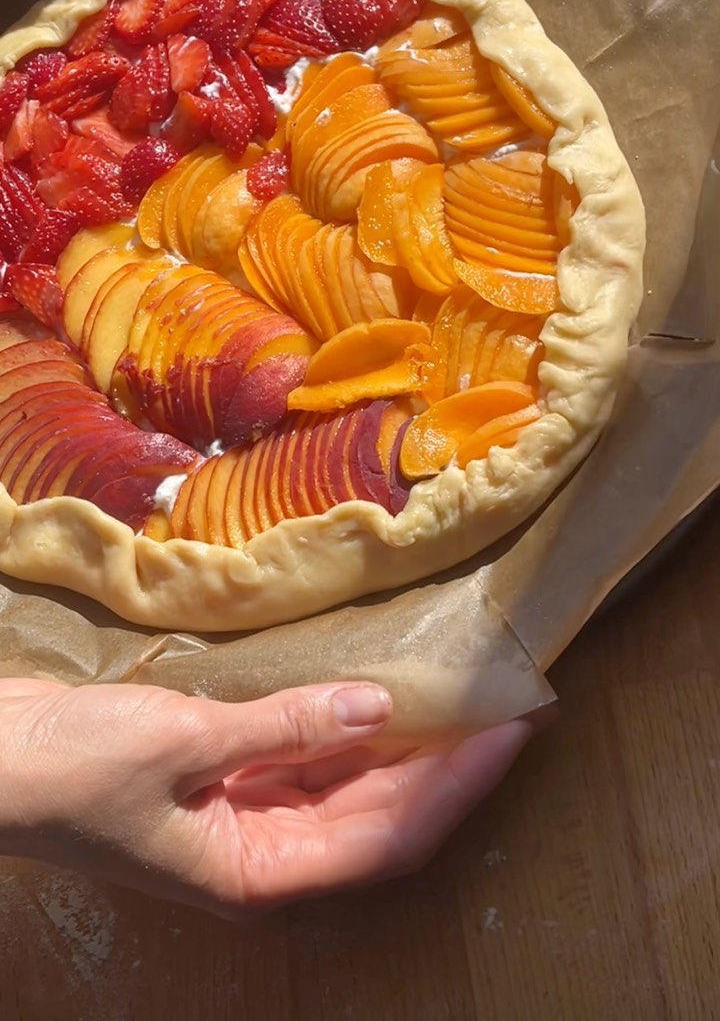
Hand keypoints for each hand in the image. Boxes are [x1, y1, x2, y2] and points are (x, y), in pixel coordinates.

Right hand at [0, 677, 533, 917]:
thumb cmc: (73, 768)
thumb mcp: (182, 741)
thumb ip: (284, 726)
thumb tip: (378, 708)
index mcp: (259, 873)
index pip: (389, 834)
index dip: (459, 783)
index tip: (514, 728)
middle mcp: (265, 856)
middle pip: (384, 816)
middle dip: (452, 766)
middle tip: (514, 707)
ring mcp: (247, 819)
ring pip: (355, 790)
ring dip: (411, 750)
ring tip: (467, 700)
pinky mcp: (228, 780)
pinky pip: (312, 762)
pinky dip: (353, 734)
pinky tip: (384, 700)